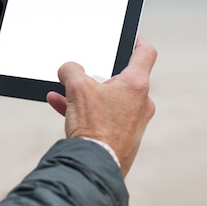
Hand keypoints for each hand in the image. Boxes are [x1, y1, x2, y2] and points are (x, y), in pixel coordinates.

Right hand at [47, 38, 156, 176]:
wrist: (93, 167)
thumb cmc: (94, 128)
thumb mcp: (77, 88)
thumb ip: (72, 70)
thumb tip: (69, 69)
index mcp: (136, 85)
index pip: (145, 53)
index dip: (136, 41)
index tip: (129, 37)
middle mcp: (140, 103)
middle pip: (122, 78)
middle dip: (98, 75)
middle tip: (83, 74)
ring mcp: (133, 121)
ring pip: (108, 98)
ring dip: (87, 94)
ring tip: (64, 92)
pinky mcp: (123, 136)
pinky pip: (103, 116)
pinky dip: (86, 110)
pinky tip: (61, 106)